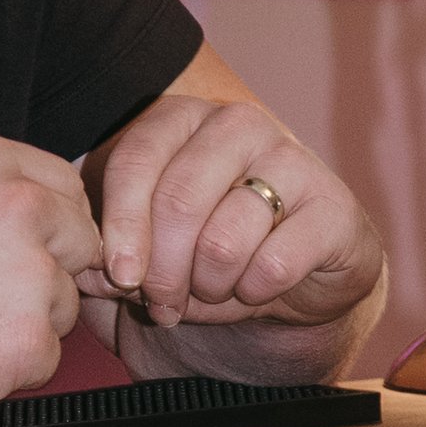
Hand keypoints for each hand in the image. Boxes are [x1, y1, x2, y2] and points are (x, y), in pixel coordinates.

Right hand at [0, 133, 101, 410]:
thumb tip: (43, 209)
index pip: (68, 188)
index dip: (53, 226)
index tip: (25, 250)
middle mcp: (23, 208)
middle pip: (81, 246)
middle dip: (48, 273)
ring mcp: (31, 274)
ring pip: (64, 306)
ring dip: (26, 323)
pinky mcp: (29, 336)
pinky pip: (47, 358)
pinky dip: (11, 367)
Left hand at [90, 94, 383, 333]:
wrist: (294, 285)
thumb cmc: (205, 258)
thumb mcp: (146, 257)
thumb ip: (110, 259)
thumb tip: (92, 271)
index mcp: (181, 120)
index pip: (135, 161)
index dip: (121, 227)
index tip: (119, 277)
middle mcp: (236, 125)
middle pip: (177, 201)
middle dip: (162, 272)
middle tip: (162, 306)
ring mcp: (291, 159)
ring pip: (223, 240)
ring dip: (209, 287)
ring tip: (214, 291)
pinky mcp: (333, 208)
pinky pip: (275, 264)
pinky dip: (255, 293)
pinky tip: (257, 290)